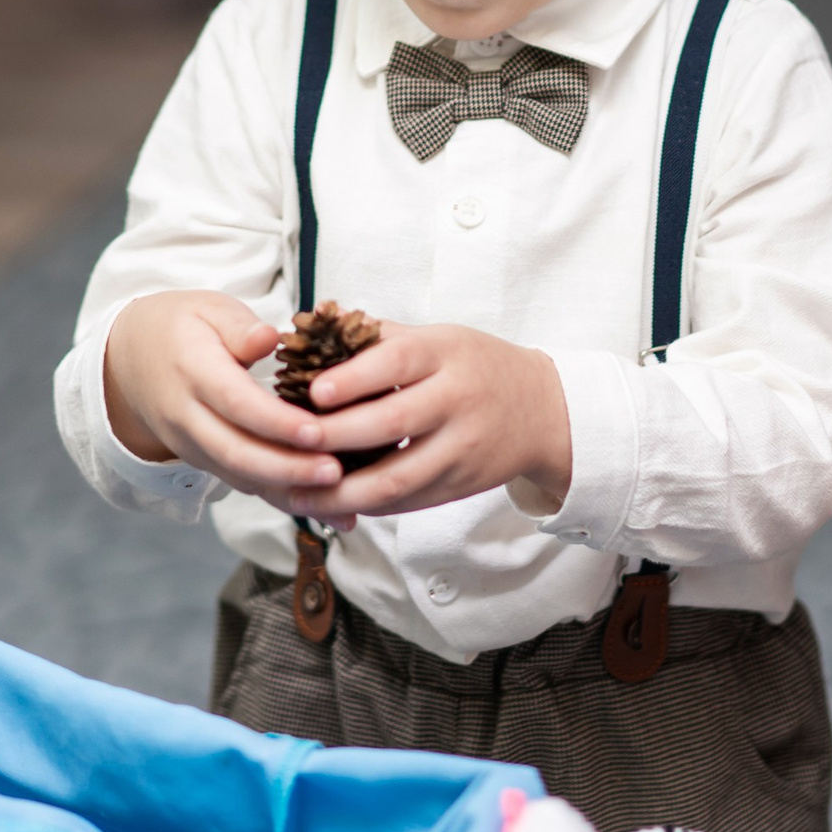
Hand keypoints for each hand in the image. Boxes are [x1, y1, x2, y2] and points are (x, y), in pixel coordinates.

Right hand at [103, 291, 341, 504]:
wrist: (127, 361)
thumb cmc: (181, 327)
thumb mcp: (208, 308)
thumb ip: (239, 325)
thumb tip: (270, 338)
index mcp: (191, 370)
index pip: (235, 402)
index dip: (275, 422)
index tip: (316, 431)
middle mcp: (187, 416)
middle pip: (236, 452)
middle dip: (287, 469)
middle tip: (336, 473)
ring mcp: (191, 446)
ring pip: (240, 477)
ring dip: (289, 491)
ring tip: (340, 495)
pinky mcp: (203, 461)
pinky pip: (243, 483)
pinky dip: (282, 498)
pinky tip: (325, 507)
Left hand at [281, 322, 571, 523]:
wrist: (542, 411)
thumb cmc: (474, 366)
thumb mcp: (438, 339)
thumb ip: (379, 338)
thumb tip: (310, 326)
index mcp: (446, 354)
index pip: (396, 362)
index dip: (353, 378)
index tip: (312, 391)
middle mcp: (457, 400)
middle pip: (392, 423)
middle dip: (335, 437)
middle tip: (289, 443)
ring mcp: (462, 448)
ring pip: (398, 478)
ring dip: (343, 490)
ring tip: (297, 493)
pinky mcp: (461, 485)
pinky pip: (409, 502)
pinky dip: (367, 505)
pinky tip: (333, 502)